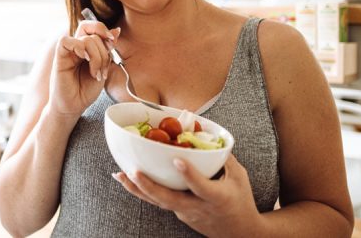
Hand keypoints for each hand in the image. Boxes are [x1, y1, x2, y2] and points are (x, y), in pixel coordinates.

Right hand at [49, 21, 120, 117]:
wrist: (73, 106)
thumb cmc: (85, 90)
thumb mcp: (103, 68)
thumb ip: (107, 50)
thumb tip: (116, 30)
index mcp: (87, 48)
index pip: (94, 28)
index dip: (104, 30)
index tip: (112, 43)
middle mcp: (77, 47)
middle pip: (91, 30)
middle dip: (104, 48)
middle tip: (105, 63)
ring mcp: (68, 51)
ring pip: (85, 38)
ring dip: (97, 57)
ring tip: (96, 74)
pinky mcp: (59, 57)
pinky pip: (65, 41)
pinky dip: (79, 47)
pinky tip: (84, 60)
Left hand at [112, 154, 263, 235]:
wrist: (240, 233)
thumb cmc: (241, 200)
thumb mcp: (239, 177)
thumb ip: (223, 157)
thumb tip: (206, 134)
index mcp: (217, 197)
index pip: (202, 186)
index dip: (189, 174)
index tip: (177, 160)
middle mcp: (198, 207)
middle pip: (170, 199)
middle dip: (150, 186)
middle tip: (134, 172)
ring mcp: (186, 214)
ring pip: (159, 202)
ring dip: (137, 189)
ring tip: (119, 175)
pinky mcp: (179, 214)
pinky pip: (159, 202)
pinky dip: (143, 191)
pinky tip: (127, 180)